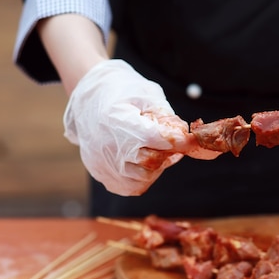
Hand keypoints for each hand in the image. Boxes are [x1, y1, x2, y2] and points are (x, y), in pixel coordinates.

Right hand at [63, 59, 218, 195]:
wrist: (88, 98)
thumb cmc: (121, 92)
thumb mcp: (146, 94)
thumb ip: (166, 115)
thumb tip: (183, 135)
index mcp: (116, 120)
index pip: (155, 139)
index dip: (178, 141)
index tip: (190, 140)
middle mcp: (105, 145)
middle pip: (151, 162)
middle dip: (167, 152)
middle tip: (171, 143)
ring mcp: (101, 162)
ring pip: (142, 178)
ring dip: (156, 167)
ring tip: (156, 149)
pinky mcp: (100, 173)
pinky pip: (130, 186)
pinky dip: (143, 177)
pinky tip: (144, 160)